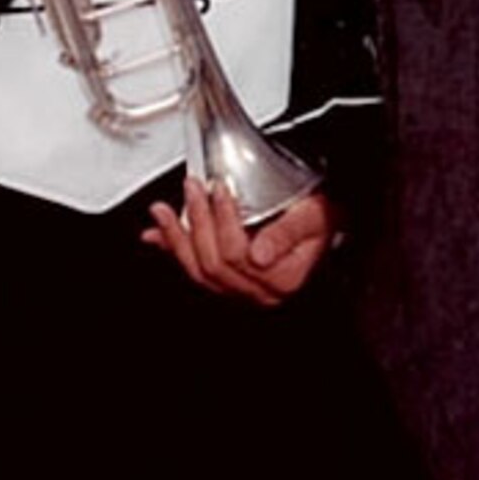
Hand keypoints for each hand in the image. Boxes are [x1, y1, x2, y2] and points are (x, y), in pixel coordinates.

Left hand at [142, 175, 334, 305]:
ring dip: (176, 238)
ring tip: (162, 212)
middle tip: (192, 188)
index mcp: (283, 279)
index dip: (223, 221)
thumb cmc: (318, 217)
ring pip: (198, 271)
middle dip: (198, 222)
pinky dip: (171, 250)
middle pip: (214, 264)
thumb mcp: (312, 217)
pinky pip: (193, 269)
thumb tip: (260, 253)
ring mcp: (241, 288)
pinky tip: (156, 237)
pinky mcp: (226, 278)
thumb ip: (287, 233)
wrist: (322, 221)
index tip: (218, 190)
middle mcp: (260, 291)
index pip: (239, 256)